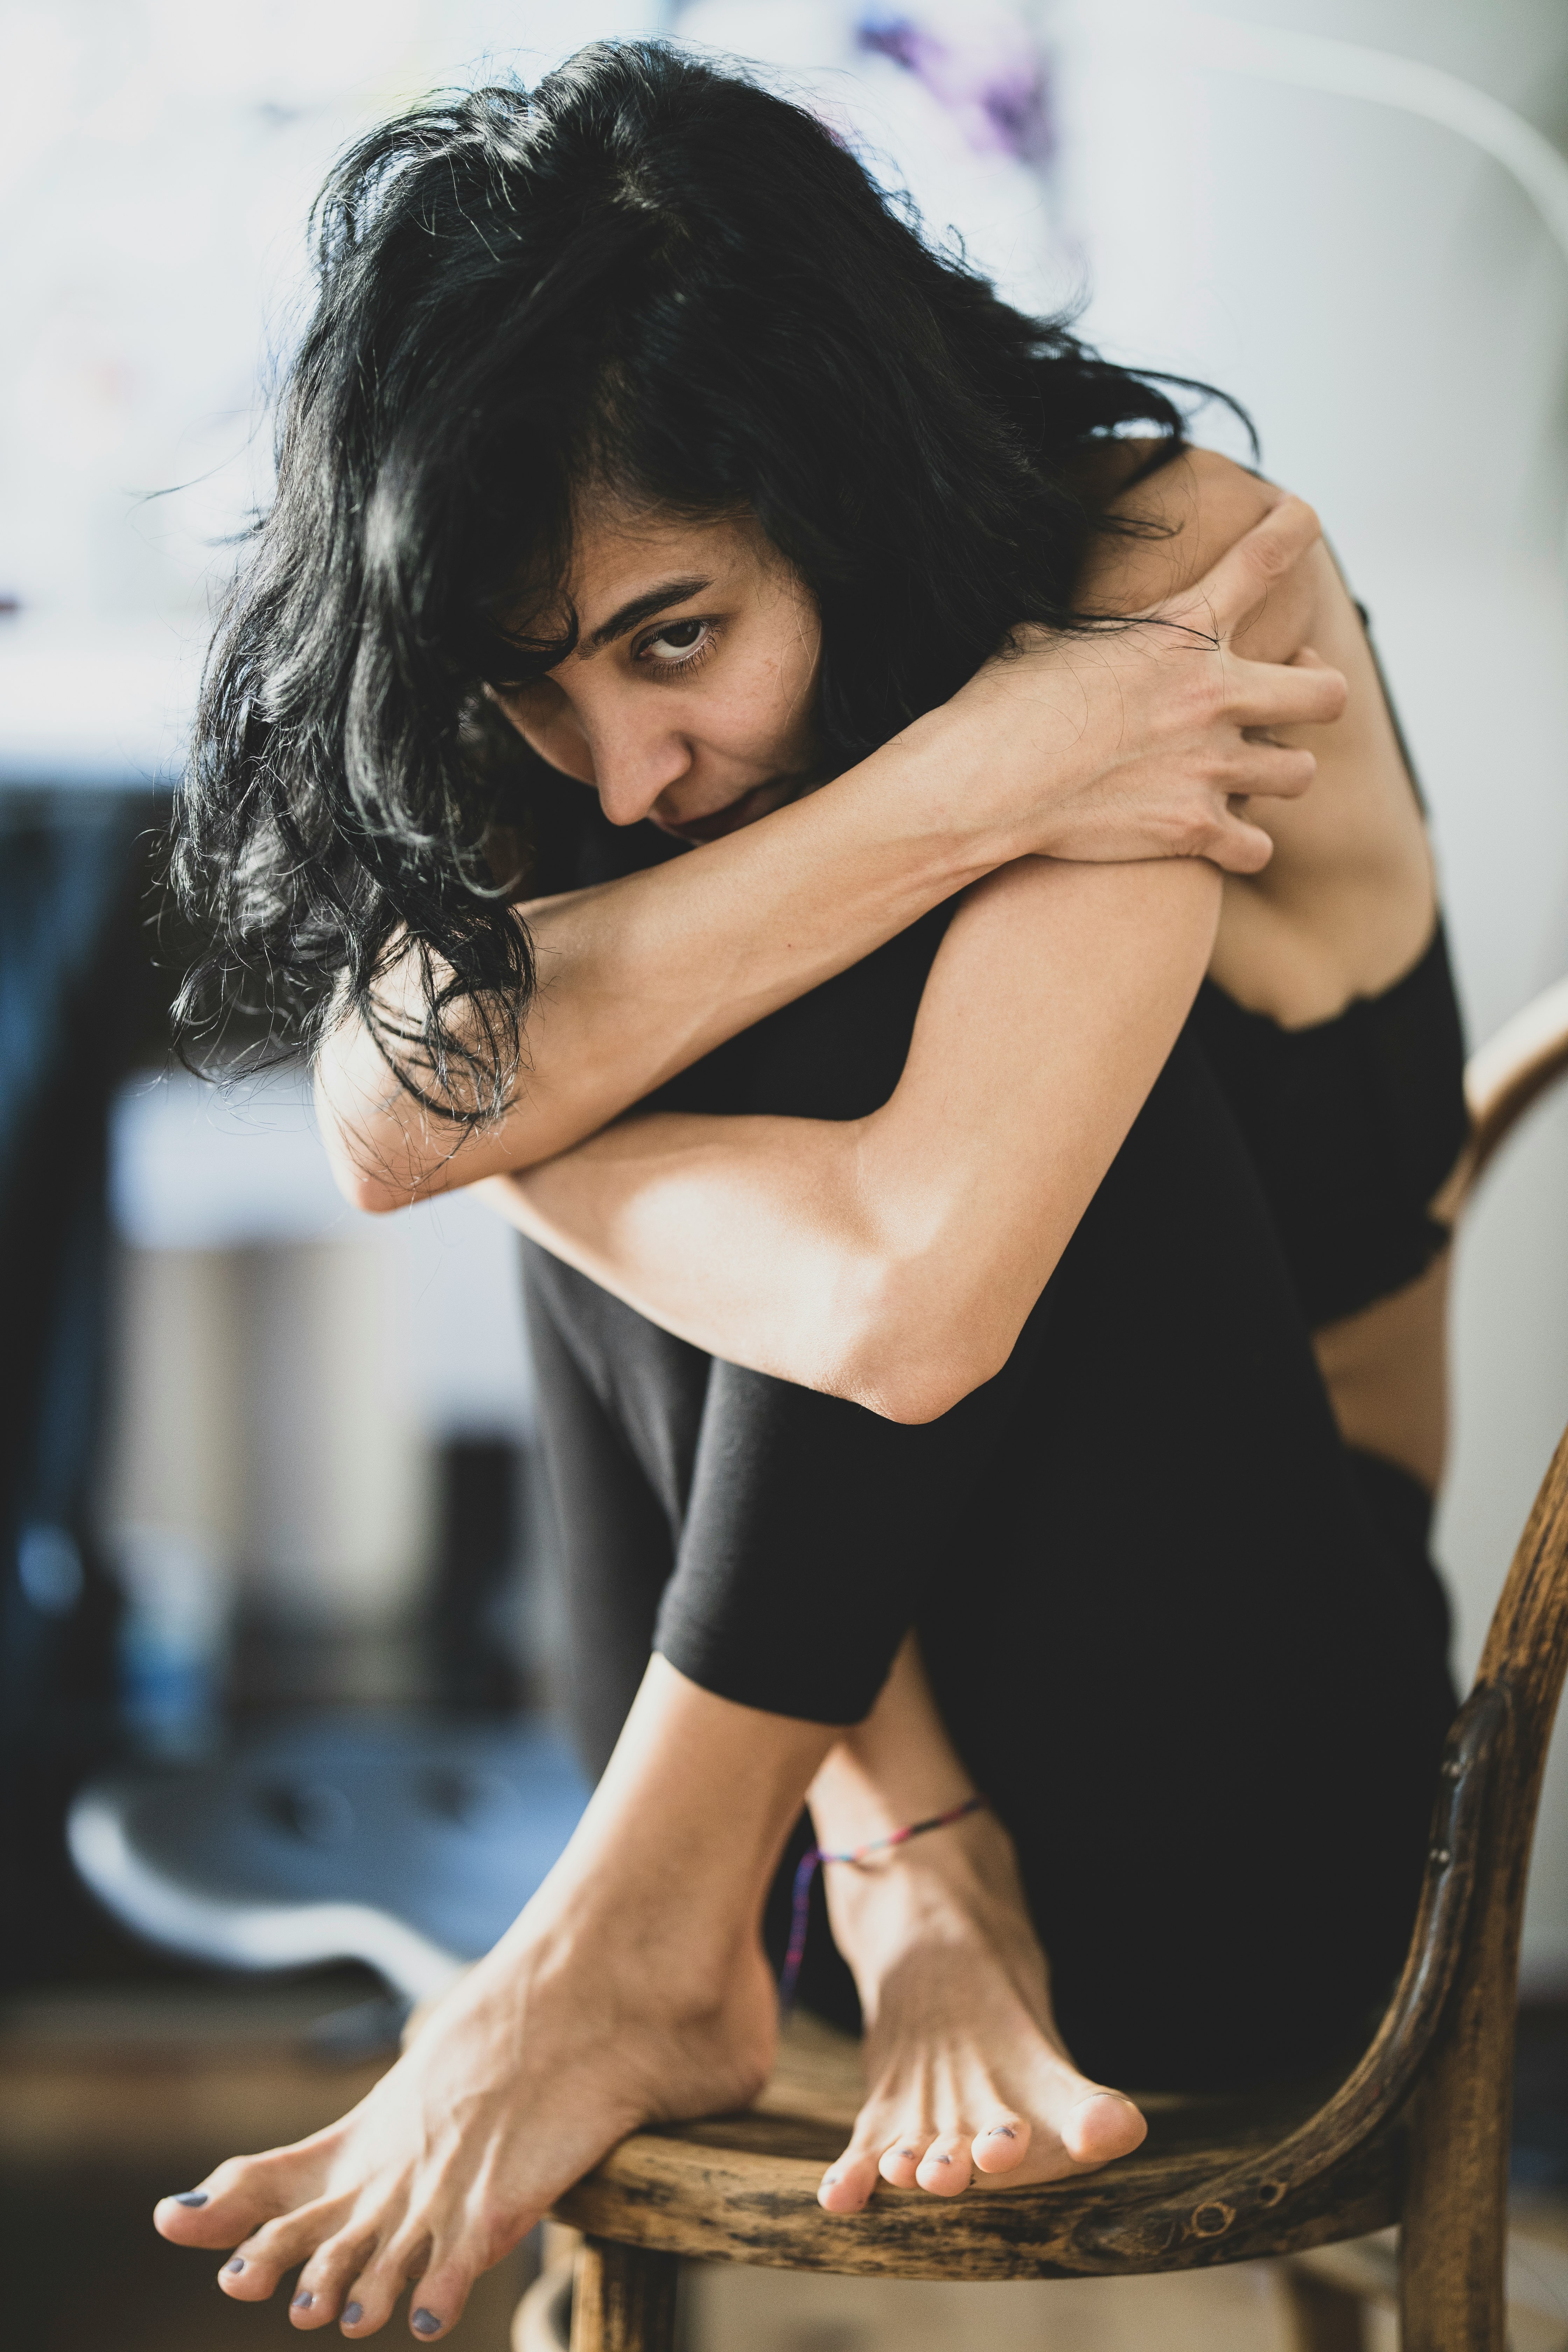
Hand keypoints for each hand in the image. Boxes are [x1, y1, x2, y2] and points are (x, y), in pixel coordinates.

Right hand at [941, 495, 1346, 872]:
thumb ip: (1092, 630)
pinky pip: (1258, 846)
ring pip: (1301, 773)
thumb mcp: (1045, 638)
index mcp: (1181, 631)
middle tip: (1290, 698)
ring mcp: (1211, 767)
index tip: (1304, 518)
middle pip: (1326, 691)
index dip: (1295, 529)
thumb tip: (1066, 625)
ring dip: (1277, 773)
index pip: (1264, 558)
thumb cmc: (1002, 706)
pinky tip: (1221, 841)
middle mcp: (1213, 696)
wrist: (985, 786)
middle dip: (1317, 693)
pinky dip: (1241, 846)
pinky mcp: (1195, 830)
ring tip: (1250, 775)